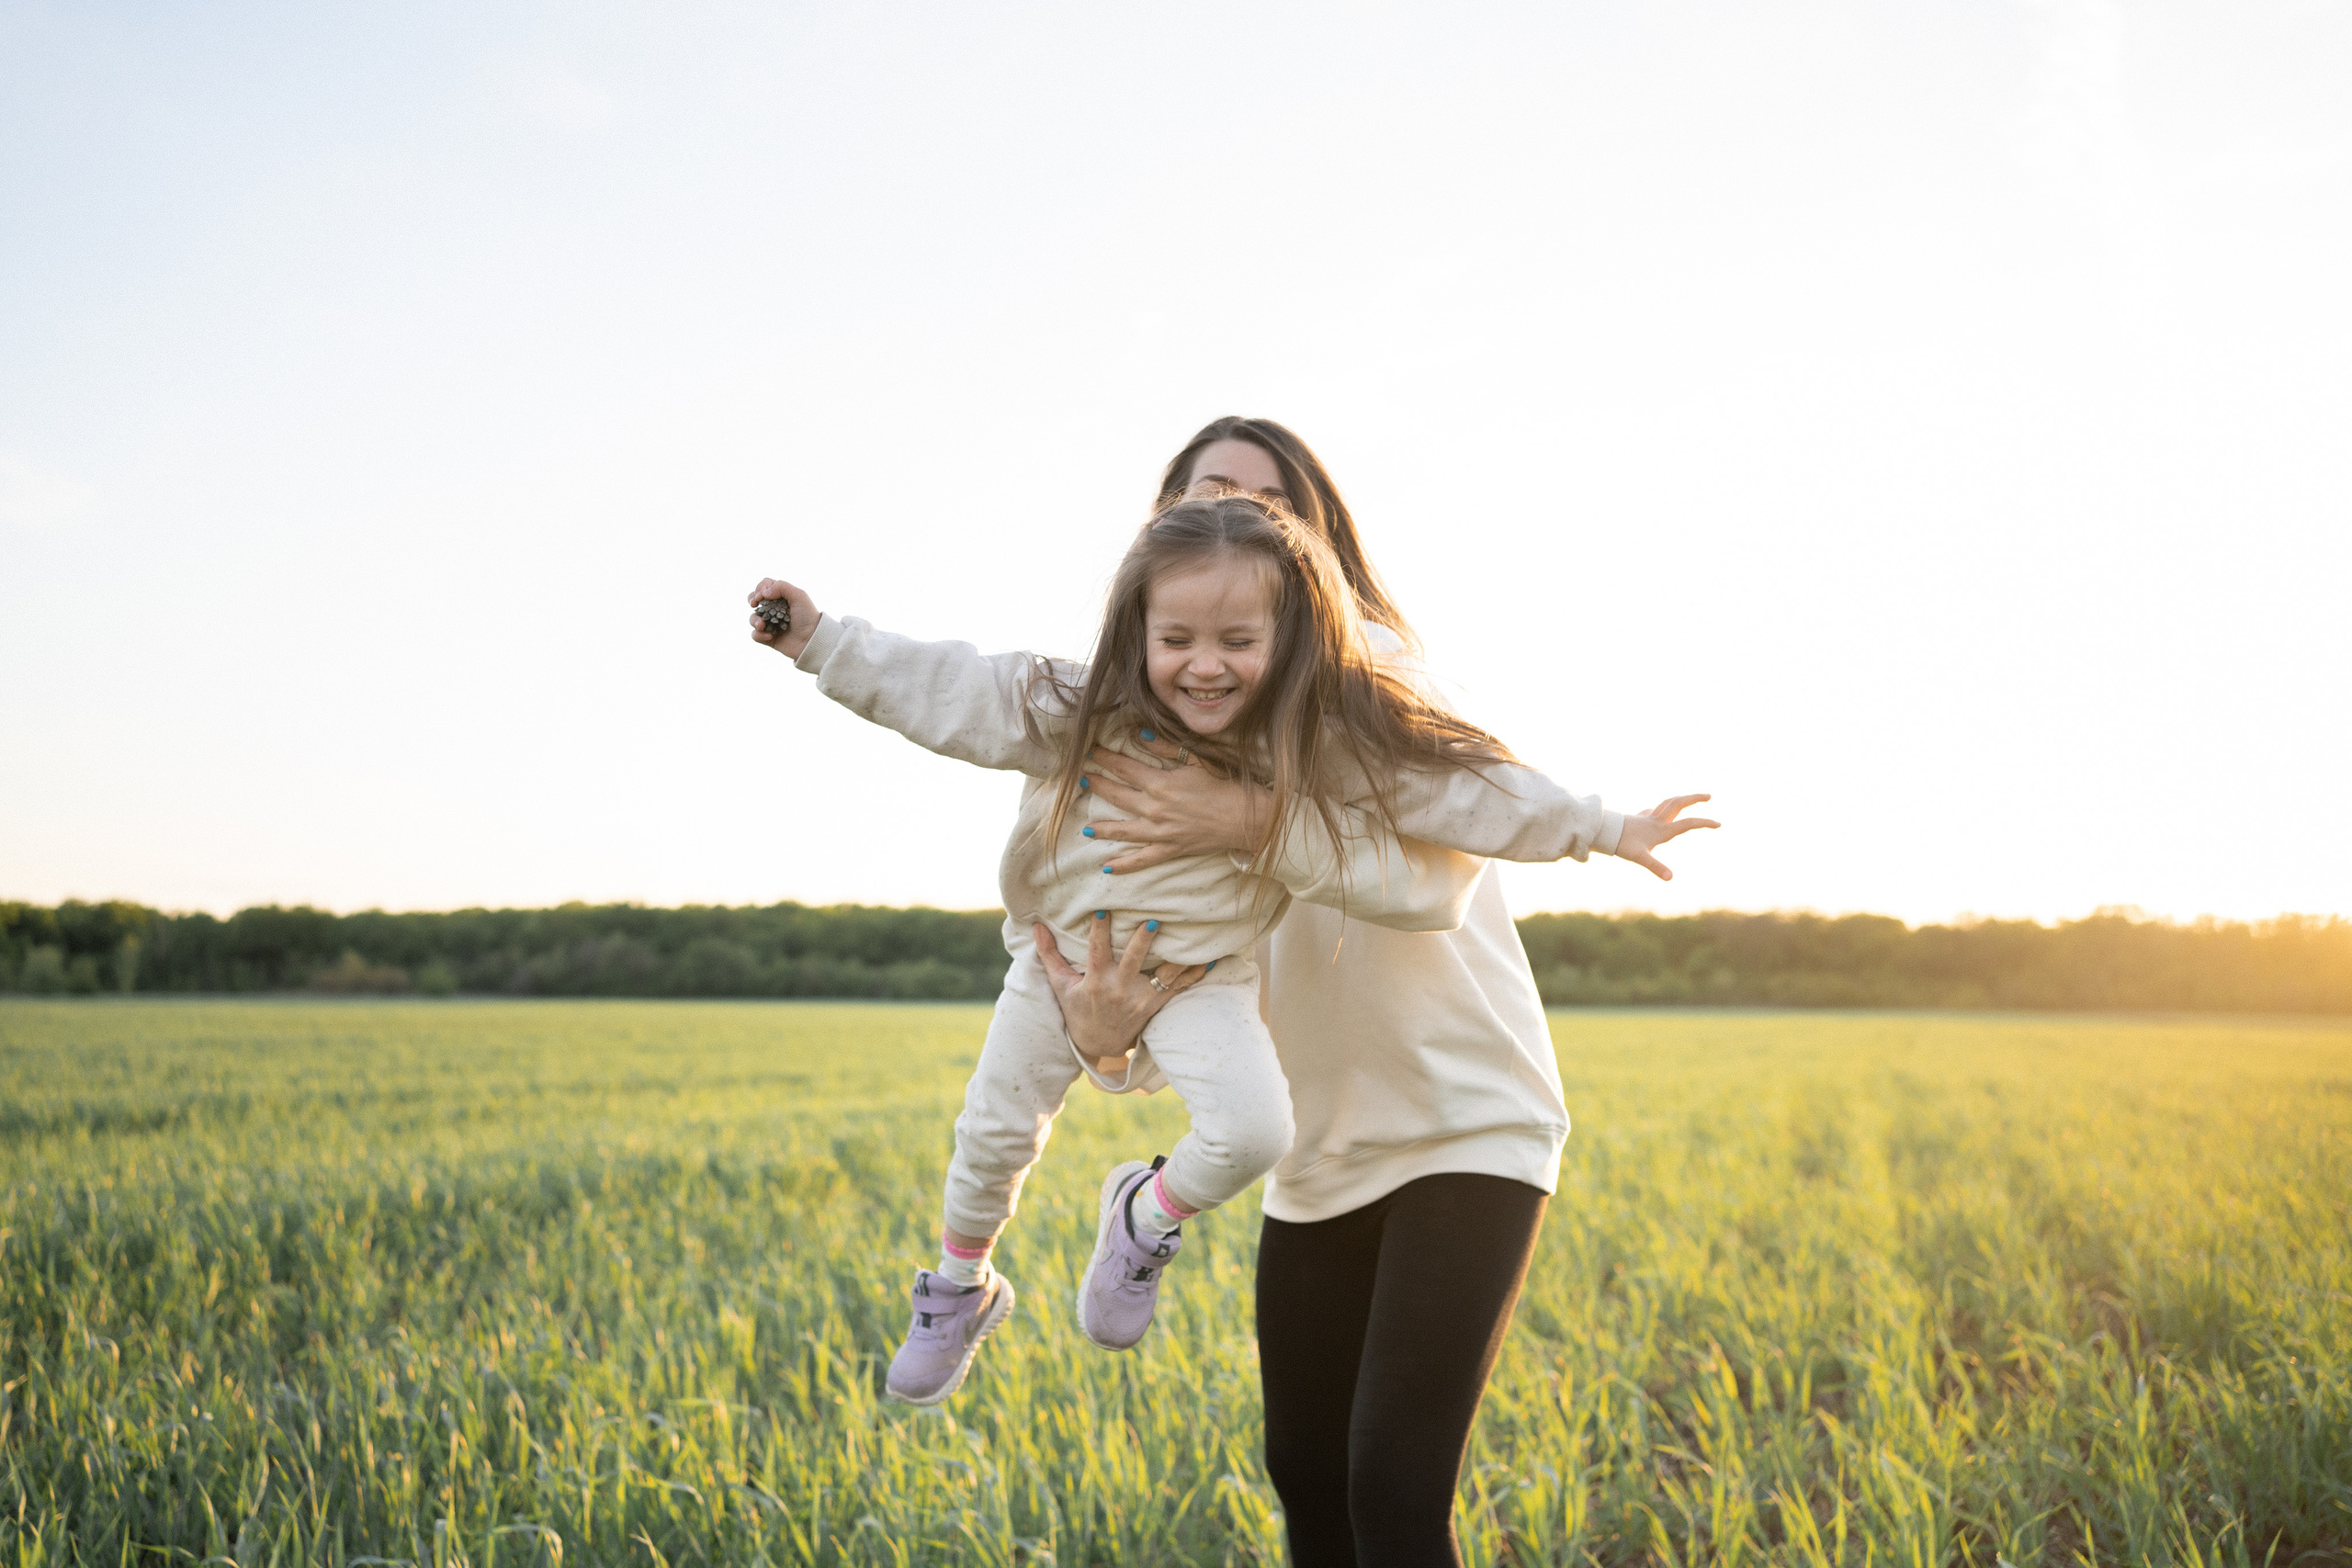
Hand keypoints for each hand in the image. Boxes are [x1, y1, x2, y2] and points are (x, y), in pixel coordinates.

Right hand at [745, 578, 820, 660]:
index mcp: (781, 597)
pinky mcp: (769, 638)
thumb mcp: (799, 596)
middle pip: (754, 599)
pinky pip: (755, 635)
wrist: (812, 640)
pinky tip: (770, 636)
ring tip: (762, 625)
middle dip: (751, 600)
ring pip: (753, 618)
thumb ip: (782, 587)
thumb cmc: (808, 616)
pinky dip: (759, 635)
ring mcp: (770, 623)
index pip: (765, 586)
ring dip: (754, 620)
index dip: (759, 588)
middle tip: (754, 604)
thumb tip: (764, 593)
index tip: (761, 595)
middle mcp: (774, 608)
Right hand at [1032, 915, 1207, 1069]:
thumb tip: (1036, 926)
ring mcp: (1140, 998)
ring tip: (1193, 938)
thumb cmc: (1078, 1009)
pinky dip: (1194, 975)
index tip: (1102, 912)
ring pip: (1162, 974)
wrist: (1097, 1045)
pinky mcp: (1155, 1005)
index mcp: (1097, 981)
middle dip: (1143, 942)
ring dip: (1177, 957)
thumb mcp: (1061, 985)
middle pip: (1133, 961)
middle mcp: (1120, 989)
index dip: (1098, 932)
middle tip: (1154, 922)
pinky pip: (1178, 988)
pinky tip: (1211, 959)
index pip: (1096, 952)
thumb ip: (1050, 955)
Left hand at [1076, 738, 1272, 872]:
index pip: (1124, 768)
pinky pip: (1143, 859)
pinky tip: (1107, 867)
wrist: (1246, 818)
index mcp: (1161, 783)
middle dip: (1097, 786)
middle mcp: (1155, 809)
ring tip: (1085, 829)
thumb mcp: (1197, 759)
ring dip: (1103, 828)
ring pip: (1123, 830)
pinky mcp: (1171, 849)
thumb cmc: (1225, 785)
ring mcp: (1161, 832)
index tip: (1091, 752)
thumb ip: (1165, 747)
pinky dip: (1125, 865)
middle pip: (1117, 796)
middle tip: (1081, 780)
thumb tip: (1139, 734)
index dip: (1105, 759)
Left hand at [1615, 794, 1719, 880]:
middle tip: (1709, 796)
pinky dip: (1663, 808)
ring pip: (1667, 803)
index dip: (1704, 823)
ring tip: (1689, 798)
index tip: (1719, 823)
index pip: (1688, 824)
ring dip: (1680, 799)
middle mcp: (1656, 820)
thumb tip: (1670, 878)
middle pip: (1678, 803)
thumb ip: (1656, 867)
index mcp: (1661, 830)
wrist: (1603, 831)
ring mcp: (1647, 817)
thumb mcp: (1640, 858)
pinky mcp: (1638, 818)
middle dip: (1694, 798)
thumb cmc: (1622, 845)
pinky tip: (1660, 812)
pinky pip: (1654, 810)